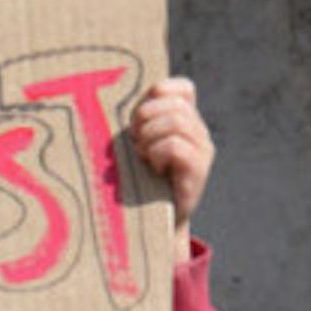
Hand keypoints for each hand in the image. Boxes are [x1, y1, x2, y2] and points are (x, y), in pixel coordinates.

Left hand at [131, 78, 213, 265]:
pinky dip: (157, 153)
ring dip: (150, 136)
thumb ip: (138, 122)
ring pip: (176, 122)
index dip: (159, 93)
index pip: (184, 88)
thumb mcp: (137, 144)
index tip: (139, 116)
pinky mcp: (199, 170)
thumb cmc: (139, 179)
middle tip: (134, 140)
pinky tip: (152, 168)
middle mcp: (199, 132)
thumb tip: (108, 97)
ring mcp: (203, 150)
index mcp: (187, 120)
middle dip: (146, 118)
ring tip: (142, 155)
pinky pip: (175, 146)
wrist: (156, 222)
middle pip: (175, 104)